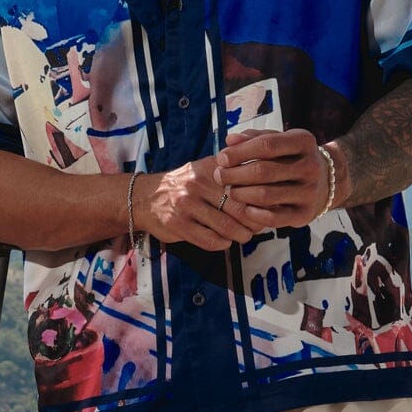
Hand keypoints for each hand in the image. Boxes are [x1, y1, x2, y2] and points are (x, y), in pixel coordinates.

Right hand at [132, 159, 259, 251]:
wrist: (145, 197)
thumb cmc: (184, 184)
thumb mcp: (205, 168)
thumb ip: (232, 171)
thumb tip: (266, 184)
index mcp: (210, 168)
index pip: (245, 185)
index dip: (261, 200)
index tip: (267, 208)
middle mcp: (198, 184)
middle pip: (239, 208)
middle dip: (254, 222)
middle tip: (258, 227)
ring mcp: (187, 205)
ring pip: (226, 227)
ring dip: (241, 236)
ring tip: (244, 236)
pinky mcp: (178, 225)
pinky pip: (210, 240)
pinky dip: (223, 244)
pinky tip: (225, 241)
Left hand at [212, 128, 337, 228]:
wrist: (326, 181)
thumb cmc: (292, 157)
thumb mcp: (279, 141)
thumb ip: (254, 138)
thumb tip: (229, 140)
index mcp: (304, 141)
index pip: (267, 145)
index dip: (240, 152)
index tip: (221, 158)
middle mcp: (310, 166)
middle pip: (264, 171)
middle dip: (235, 174)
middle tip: (219, 176)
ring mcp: (309, 192)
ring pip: (266, 195)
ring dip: (241, 194)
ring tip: (229, 191)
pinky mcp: (304, 214)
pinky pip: (274, 218)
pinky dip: (255, 213)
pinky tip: (245, 208)